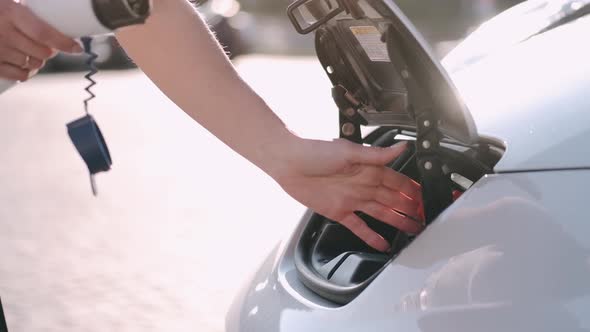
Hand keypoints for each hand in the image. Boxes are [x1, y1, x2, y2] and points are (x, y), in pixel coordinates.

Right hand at [0, 0, 82, 80]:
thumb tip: (61, 13)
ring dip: (38, 61)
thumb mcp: (8, 3)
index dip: (63, 42)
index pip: (43, 33)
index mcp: (10, 13)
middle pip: (42, 52)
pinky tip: (24, 64)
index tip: (77, 48)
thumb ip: (26, 9)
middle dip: (50, 51)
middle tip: (50, 46)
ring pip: (33, 65)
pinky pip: (20, 75)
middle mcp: (3, 33)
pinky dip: (27, 72)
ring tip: (31, 51)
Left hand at [271, 138, 423, 251]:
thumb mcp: (348, 151)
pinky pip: (359, 226)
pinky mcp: (339, 212)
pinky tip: (383, 244)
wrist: (288, 163)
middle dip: (410, 209)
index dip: (413, 191)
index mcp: (369, 169)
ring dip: (398, 222)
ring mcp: (353, 200)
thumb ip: (376, 155)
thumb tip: (402, 148)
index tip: (426, 199)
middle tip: (426, 219)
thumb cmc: (314, 151)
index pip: (398, 182)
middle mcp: (364, 185)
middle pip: (393, 200)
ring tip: (413, 230)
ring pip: (382, 214)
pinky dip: (371, 236)